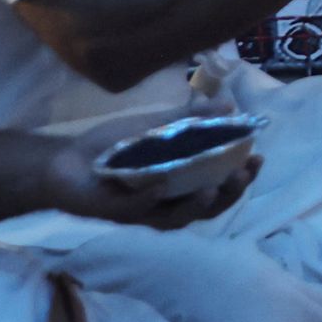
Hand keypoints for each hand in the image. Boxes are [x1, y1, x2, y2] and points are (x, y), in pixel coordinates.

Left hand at [51, 112, 260, 230]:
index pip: (219, 187)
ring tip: (210, 189)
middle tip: (241, 175)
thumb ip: (190, 119)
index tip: (257, 158)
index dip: (240, 178)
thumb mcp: (155, 127)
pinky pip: (137, 209)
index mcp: (179, 186)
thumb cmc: (112, 147)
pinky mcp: (115, 213)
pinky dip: (150, 198)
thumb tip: (229, 103)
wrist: (64, 161)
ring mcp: (142, 212)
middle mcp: (166, 204)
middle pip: (206, 209)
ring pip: (176, 218)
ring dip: (196, 205)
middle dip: (228, 194)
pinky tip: (161, 184)